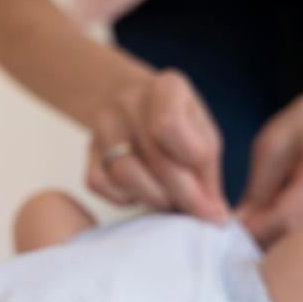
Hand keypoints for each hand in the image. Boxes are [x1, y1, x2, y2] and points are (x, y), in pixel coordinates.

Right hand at [85, 69, 228, 220]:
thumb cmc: (178, 124)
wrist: (130, 100)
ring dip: (155, 198)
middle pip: (155, 158)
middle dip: (183, 195)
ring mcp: (104, 123)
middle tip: (198, 212)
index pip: (170, 126)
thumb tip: (215, 214)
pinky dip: (124, 197)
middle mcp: (130, 100)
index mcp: (168, 87)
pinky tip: (140, 193)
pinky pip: (99, 183)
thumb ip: (207, 171)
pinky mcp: (86, 149)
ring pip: (124, 173)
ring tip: (170, 202)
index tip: (211, 192)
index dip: (194, 165)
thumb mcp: (203, 134)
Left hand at [238, 83, 302, 246]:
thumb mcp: (271, 146)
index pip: (288, 215)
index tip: (230, 231)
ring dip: (274, 243)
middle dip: (261, 239)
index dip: (255, 228)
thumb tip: (236, 226)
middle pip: (296, 236)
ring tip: (254, 228)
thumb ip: (257, 189)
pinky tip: (276, 226)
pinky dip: (289, 240)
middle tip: (235, 235)